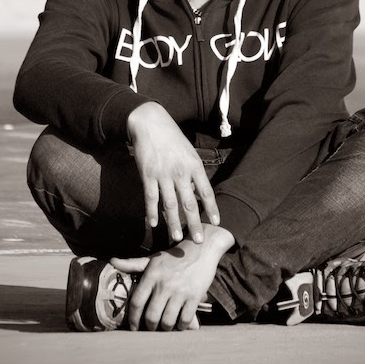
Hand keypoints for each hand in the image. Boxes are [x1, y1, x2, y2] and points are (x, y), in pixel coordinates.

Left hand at [112, 223, 234, 330]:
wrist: (201, 248)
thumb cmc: (174, 256)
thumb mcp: (152, 259)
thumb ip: (132, 263)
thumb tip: (112, 261)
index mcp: (151, 275)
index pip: (137, 302)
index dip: (133, 319)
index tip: (133, 327)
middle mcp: (164, 284)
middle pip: (151, 316)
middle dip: (150, 327)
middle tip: (151, 328)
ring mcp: (180, 291)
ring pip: (168, 321)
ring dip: (165, 328)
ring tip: (165, 326)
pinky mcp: (195, 296)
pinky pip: (185, 320)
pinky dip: (181, 326)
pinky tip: (180, 323)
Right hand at [126, 102, 219, 243]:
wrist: (150, 123)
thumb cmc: (172, 138)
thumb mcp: (189, 152)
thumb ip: (193, 173)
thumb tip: (197, 194)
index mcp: (194, 165)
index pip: (206, 192)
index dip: (212, 208)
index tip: (217, 223)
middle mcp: (180, 172)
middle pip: (189, 203)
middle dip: (194, 223)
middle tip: (198, 240)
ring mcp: (163, 174)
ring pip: (169, 205)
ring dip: (173, 223)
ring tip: (176, 238)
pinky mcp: (147, 175)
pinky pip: (151, 198)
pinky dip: (151, 212)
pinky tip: (153, 224)